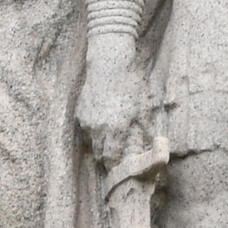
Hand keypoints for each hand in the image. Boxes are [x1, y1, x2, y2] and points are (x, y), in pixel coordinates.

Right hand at [79, 45, 143, 167]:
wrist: (109, 62)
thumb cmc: (130, 84)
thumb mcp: (143, 108)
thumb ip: (144, 131)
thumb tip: (147, 147)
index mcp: (115, 128)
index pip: (111, 158)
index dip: (117, 164)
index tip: (123, 165)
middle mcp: (98, 127)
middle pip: (100, 154)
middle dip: (109, 156)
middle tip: (119, 154)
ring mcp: (87, 120)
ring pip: (92, 142)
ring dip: (102, 144)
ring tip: (113, 138)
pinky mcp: (80, 112)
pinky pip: (87, 129)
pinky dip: (95, 131)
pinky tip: (105, 122)